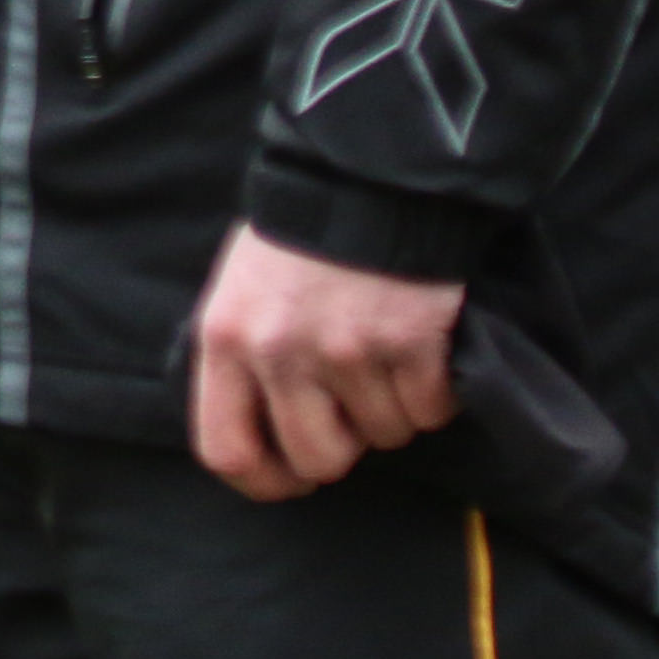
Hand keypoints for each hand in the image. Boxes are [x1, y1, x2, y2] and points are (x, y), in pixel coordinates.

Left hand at [188, 224, 463, 499]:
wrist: (363, 177)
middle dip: (344, 445)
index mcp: (223, 339)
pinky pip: (431, 410)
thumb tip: (259, 436)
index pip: (225, 450)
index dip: (263, 480)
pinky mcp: (412, 344)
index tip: (290, 479)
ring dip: (392, 408)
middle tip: (350, 408)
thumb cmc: (296, 241)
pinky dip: (434, 391)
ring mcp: (347, 351)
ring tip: (381, 352)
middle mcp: (279, 352)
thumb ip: (242, 361)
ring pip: (385, 436)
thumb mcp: (238, 293)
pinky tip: (419, 345)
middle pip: (318, 460)